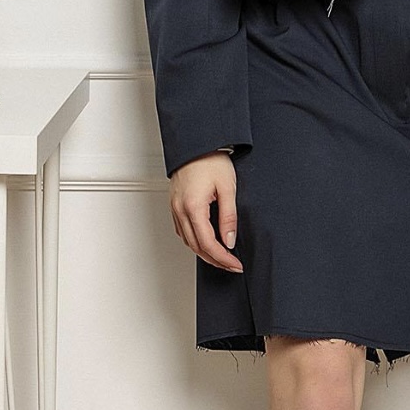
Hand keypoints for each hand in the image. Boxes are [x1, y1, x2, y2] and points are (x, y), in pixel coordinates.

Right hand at [170, 151, 243, 272]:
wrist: (196, 143)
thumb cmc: (210, 160)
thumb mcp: (227, 188)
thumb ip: (229, 217)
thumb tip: (229, 240)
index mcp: (193, 207)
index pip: (208, 243)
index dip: (223, 258)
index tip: (235, 264)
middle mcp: (180, 210)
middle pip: (196, 247)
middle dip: (215, 260)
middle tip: (231, 265)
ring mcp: (175, 208)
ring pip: (188, 241)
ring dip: (204, 253)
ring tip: (221, 257)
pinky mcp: (175, 205)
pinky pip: (183, 231)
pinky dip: (195, 241)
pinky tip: (206, 242)